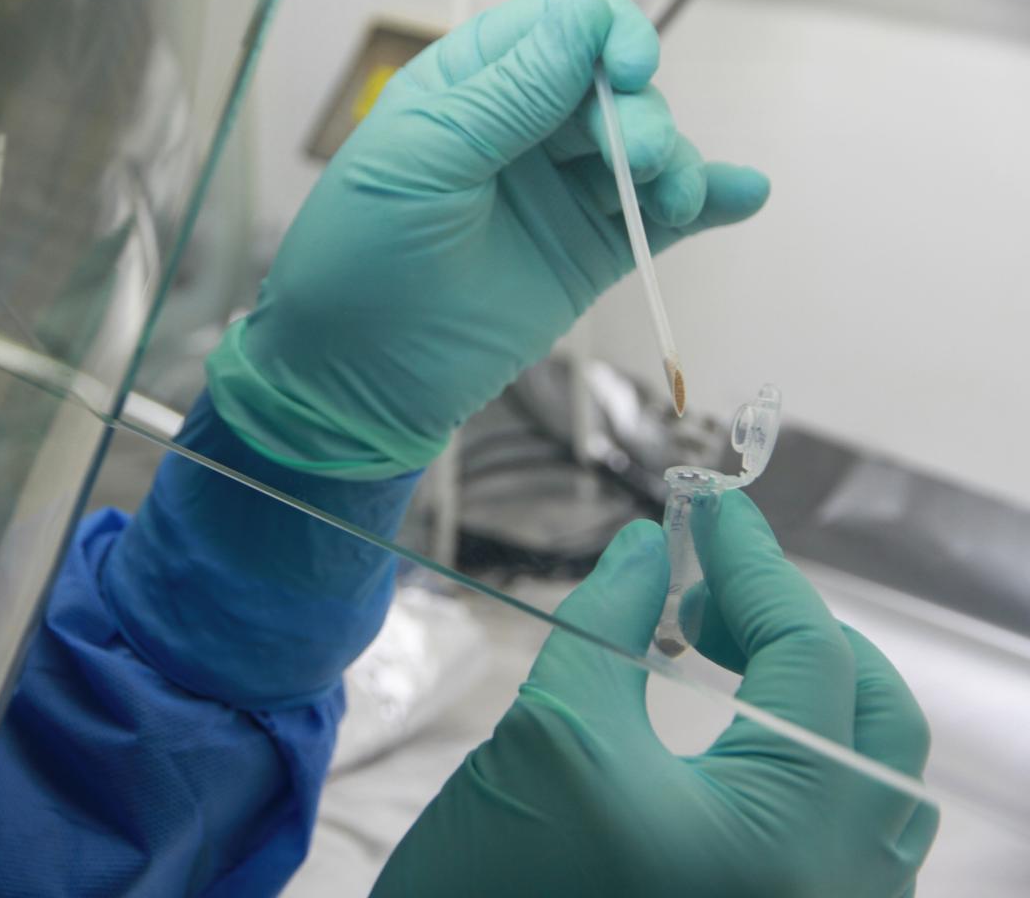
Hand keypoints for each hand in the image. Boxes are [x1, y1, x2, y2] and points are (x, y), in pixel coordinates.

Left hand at [206, 0, 769, 478]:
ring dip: (674, 160)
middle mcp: (520, 131)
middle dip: (638, 112)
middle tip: (639, 155)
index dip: (605, 33)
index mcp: (468, 89)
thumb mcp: (420, 164)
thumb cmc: (359, 265)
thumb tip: (584, 23)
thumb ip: (506, 96)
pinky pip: (657, 219)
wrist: (355, 383)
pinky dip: (705, 202)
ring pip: (643, 149)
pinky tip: (742, 193)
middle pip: (613, 87)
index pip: (558, 27)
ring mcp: (557, 194)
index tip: (630, 67)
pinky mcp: (585, 255)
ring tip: (671, 196)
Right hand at [372, 492, 936, 896]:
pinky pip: (846, 821)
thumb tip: (651, 545)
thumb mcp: (551, 732)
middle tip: (710, 591)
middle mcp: (837, 890)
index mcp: (788, 842)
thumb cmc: (492, 884)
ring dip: (808, 687)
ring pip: (872, 771)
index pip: (812, 663)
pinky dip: (805, 749)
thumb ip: (610, 621)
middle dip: (797, 629)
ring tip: (717, 645)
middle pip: (875, 716)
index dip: (760, 568)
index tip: (715, 508)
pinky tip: (737, 723)